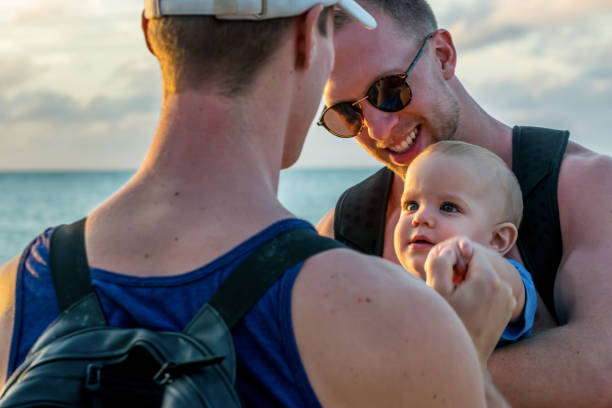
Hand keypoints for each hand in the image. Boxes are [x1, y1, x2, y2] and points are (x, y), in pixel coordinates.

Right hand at [425, 237, 515, 364]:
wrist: (465, 356)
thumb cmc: (447, 322)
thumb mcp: (436, 291)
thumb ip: (439, 263)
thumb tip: (449, 249)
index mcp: (488, 279)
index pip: (470, 250)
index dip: (454, 257)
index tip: (445, 274)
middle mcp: (504, 286)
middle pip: (479, 263)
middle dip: (462, 270)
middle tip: (448, 288)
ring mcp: (508, 298)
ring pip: (485, 276)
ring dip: (470, 281)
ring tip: (457, 298)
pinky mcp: (507, 308)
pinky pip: (491, 289)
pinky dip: (479, 292)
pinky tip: (467, 306)